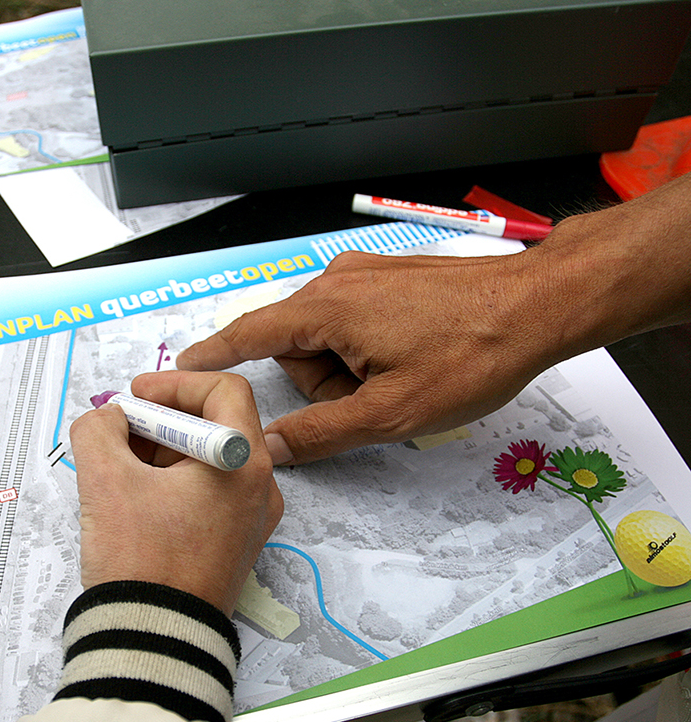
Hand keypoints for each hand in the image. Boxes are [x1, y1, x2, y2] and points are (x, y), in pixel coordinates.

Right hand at [70, 371, 283, 615]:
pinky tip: (136, 497)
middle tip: (119, 431)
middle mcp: (261, 487)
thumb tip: (111, 419)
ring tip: (119, 466)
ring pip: (212, 461)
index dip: (175, 383)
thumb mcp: (105, 480)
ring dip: (165, 451)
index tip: (134, 397)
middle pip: (218, 425)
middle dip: (162, 420)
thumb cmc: (140, 559)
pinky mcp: (237, 544)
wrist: (157, 641)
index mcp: (244, 462)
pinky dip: (176, 483)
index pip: (224, 391)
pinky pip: (211, 494)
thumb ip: (100, 429)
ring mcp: (253, 519)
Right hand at [177, 176, 690, 464]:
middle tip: (371, 401)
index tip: (183, 366)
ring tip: (400, 380)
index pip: (250, 332)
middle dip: (321, 382)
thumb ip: (322, 432)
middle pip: (294, 344)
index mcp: (327, 308)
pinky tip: (408, 361)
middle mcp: (338, 280)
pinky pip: (353, 319)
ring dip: (348, 369)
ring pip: (326, 335)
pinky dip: (366, 349)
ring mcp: (366, 274)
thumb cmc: (470, 355)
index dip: (214, 353)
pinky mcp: (389, 278)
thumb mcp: (391, 412)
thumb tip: (270, 446)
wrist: (538, 304)